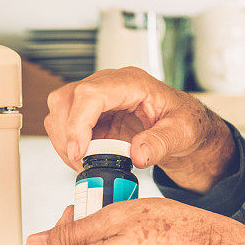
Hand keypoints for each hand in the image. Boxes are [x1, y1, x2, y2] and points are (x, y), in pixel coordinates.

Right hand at [45, 67, 235, 193]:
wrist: (184, 127)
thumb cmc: (185, 123)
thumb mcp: (182, 133)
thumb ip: (161, 143)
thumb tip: (138, 154)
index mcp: (132, 83)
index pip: (91, 93)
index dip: (77, 123)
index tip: (78, 151)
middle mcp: (110, 85)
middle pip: (67, 98)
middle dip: (66, 134)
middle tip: (81, 162)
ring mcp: (98, 98)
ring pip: (59, 110)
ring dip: (64, 140)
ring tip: (86, 162)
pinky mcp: (91, 114)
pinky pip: (65, 125)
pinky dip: (69, 145)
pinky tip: (86, 158)